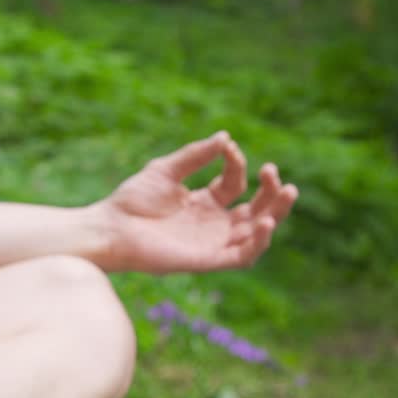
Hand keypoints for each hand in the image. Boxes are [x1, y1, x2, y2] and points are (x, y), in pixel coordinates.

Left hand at [90, 132, 297, 272]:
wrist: (112, 228)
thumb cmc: (132, 200)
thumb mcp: (165, 170)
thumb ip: (195, 155)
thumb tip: (225, 137)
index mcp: (203, 202)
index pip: (234, 183)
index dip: (237, 164)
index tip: (229, 149)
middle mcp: (212, 223)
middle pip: (254, 209)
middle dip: (271, 191)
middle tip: (274, 172)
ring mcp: (212, 242)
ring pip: (255, 232)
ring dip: (274, 214)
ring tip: (286, 192)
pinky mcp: (208, 260)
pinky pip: (243, 256)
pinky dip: (258, 241)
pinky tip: (265, 222)